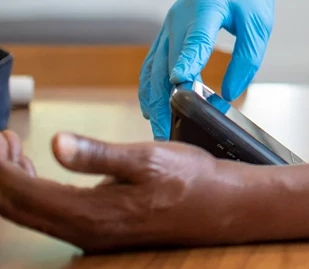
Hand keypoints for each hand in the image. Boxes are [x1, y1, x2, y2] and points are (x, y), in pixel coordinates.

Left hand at [0, 129, 250, 251]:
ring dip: (16, 182)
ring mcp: (89, 235)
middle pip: (17, 209)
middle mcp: (83, 232)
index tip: (0, 138)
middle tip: (3, 141)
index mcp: (90, 214)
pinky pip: (50, 215)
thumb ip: (97, 153)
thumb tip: (57, 144)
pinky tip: (42, 170)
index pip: (22, 193)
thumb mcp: (147, 157)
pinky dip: (35, 190)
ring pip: (31, 214)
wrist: (222, 206)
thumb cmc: (191, 180)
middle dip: (2, 174)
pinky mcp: (98, 231)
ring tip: (14, 151)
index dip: (1, 166)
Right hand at [140, 0, 282, 139]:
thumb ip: (247, 57)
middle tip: (167, 132)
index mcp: (206, 9)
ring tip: (158, 129)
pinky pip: (152, 63)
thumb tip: (230, 92)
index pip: (196, 39)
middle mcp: (179, 18)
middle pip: (166, 63)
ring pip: (152, 68)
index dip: (188, 62)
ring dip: (153, 99)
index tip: (181, 84)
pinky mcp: (166, 32)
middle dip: (164, 99)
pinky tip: (153, 108)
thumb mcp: (259, 21)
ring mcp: (168, 25)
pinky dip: (151, 87)